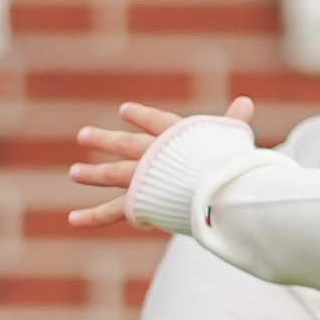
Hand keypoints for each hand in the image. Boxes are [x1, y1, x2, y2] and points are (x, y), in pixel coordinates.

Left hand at [68, 94, 253, 230]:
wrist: (214, 187)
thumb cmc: (231, 163)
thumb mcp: (232, 139)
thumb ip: (233, 121)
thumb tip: (247, 100)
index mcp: (177, 137)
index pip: (156, 122)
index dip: (140, 116)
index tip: (123, 110)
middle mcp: (155, 155)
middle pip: (126, 145)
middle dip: (106, 140)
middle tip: (83, 135)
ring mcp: (144, 178)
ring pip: (113, 175)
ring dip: (93, 173)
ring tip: (73, 172)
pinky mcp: (139, 202)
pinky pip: (112, 212)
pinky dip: (93, 217)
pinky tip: (73, 219)